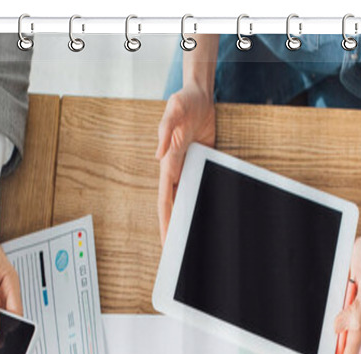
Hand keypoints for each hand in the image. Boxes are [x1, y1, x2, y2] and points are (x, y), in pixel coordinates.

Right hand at [156, 83, 215, 243]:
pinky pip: (196, 188)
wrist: (199, 95)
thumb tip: (159, 154)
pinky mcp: (198, 164)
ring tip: (187, 243)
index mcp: (169, 162)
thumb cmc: (185, 100)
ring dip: (183, 221)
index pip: (165, 199)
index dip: (165, 222)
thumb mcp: (175, 109)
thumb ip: (166, 129)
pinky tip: (201, 218)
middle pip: (172, 206)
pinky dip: (196, 204)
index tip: (166, 241)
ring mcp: (186, 168)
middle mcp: (175, 168)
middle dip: (171, 229)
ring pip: (183, 200)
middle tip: (175, 252)